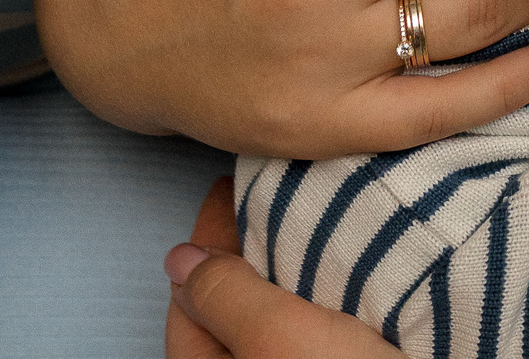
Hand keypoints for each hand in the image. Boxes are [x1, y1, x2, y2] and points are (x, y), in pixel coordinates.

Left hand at [166, 178, 402, 358]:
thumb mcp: (277, 339)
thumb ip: (226, 295)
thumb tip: (180, 258)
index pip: (188, 305)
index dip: (207, 240)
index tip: (232, 189)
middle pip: (231, 314)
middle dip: (249, 255)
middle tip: (275, 200)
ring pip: (276, 324)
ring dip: (292, 276)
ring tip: (315, 229)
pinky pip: (316, 337)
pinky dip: (324, 301)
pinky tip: (348, 274)